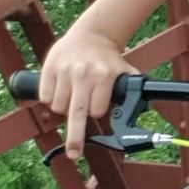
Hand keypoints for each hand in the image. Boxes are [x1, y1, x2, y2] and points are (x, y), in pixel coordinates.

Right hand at [39, 29, 136, 160]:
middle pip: (77, 114)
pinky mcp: (49, 68)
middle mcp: (84, 73)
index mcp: (105, 75)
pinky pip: (45, 96)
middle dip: (75, 137)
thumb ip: (132, 92)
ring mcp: (65, 70)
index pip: (97, 111)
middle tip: (74, 153)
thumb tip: (143, 111)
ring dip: (65, 108)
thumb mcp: (125, 72)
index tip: (97, 108)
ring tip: (73, 94)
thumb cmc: (108, 59)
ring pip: (59, 107)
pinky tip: (61, 88)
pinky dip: (50, 98)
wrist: (91, 34)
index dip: (97, 112)